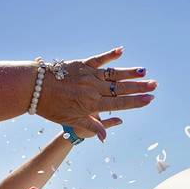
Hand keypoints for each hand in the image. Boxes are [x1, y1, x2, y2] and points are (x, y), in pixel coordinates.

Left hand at [34, 48, 156, 141]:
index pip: (120, 103)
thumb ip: (91, 125)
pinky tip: (121, 50)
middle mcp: (94, 88)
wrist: (35, 88)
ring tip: (145, 71)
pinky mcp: (81, 64)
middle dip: (140, 87)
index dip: (137, 102)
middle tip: (155, 85)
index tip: (150, 99)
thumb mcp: (71, 121)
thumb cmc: (52, 108)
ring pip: (114, 74)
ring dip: (130, 72)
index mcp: (93, 104)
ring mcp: (89, 75)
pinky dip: (110, 54)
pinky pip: (98, 59)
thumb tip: (105, 137)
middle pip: (121, 88)